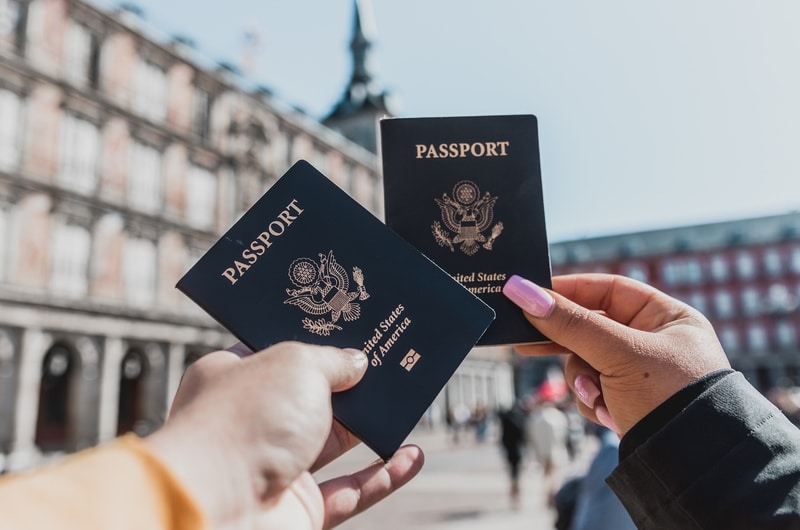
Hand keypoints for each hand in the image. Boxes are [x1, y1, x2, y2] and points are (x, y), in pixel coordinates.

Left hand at [146, 342, 424, 528]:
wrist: (217, 510)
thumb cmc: (245, 422)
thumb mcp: (296, 364)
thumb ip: (332, 360)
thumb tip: (357, 362)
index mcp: (233, 378)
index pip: (276, 350)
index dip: (314, 339)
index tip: (350, 327)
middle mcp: (251, 422)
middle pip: (311, 397)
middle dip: (350, 383)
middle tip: (388, 362)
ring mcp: (274, 467)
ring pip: (334, 443)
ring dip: (372, 427)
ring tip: (408, 403)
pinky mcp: (297, 509)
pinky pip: (350, 491)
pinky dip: (383, 476)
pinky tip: (412, 457)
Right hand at [503, 273, 730, 435]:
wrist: (692, 467)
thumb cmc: (669, 397)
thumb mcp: (617, 353)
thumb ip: (568, 323)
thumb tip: (520, 290)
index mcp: (667, 317)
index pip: (608, 290)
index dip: (569, 291)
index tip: (531, 295)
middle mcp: (655, 342)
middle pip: (591, 328)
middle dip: (567, 344)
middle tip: (525, 343)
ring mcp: (640, 375)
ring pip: (585, 362)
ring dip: (583, 380)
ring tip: (597, 396)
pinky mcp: (629, 403)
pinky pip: (593, 390)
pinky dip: (594, 402)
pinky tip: (610, 415)